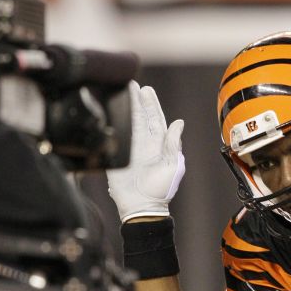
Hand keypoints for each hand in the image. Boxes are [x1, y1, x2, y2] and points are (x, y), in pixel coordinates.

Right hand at [106, 81, 185, 221]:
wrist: (142, 206)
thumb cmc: (161, 190)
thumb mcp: (173, 166)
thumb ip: (173, 144)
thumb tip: (179, 123)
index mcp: (159, 145)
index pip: (155, 119)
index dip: (151, 105)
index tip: (146, 90)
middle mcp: (144, 143)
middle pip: (140, 117)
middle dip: (137, 100)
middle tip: (132, 85)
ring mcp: (130, 148)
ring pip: (128, 123)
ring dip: (126, 108)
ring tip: (122, 91)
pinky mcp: (118, 155)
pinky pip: (115, 136)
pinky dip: (113, 123)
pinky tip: (111, 112)